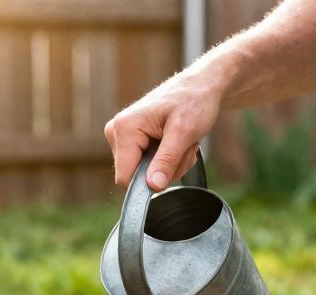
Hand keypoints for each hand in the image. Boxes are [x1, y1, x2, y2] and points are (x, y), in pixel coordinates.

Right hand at [104, 72, 223, 190]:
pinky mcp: (131, 141)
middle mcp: (116, 132)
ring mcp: (122, 137)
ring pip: (144, 174)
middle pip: (136, 176)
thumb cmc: (193, 101)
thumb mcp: (184, 133)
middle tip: (184, 149)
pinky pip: (147, 166)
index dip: (149, 183)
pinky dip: (168, 160)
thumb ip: (167, 160)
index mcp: (125, 128)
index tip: (172, 168)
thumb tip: (153, 186)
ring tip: (182, 143)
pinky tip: (177, 144)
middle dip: (165, 170)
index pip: (125, 177)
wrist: (199, 86)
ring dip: (171, 165)